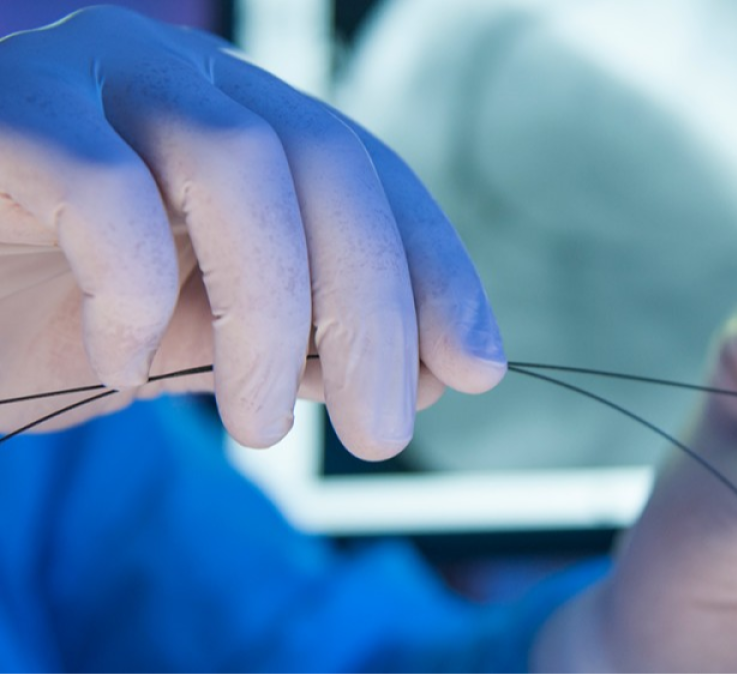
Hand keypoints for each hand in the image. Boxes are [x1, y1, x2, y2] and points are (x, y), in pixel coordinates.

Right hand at [0, 7, 504, 456]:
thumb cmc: (42, 311)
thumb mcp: (198, 338)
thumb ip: (303, 338)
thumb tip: (431, 372)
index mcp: (243, 123)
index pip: (372, 179)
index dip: (436, 272)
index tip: (473, 370)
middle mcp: (184, 79)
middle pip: (330, 167)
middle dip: (377, 310)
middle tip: (383, 436)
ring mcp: (92, 75)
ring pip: (239, 167)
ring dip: (275, 314)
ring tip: (261, 426)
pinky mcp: (3, 106)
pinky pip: (100, 184)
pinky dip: (136, 287)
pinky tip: (123, 364)